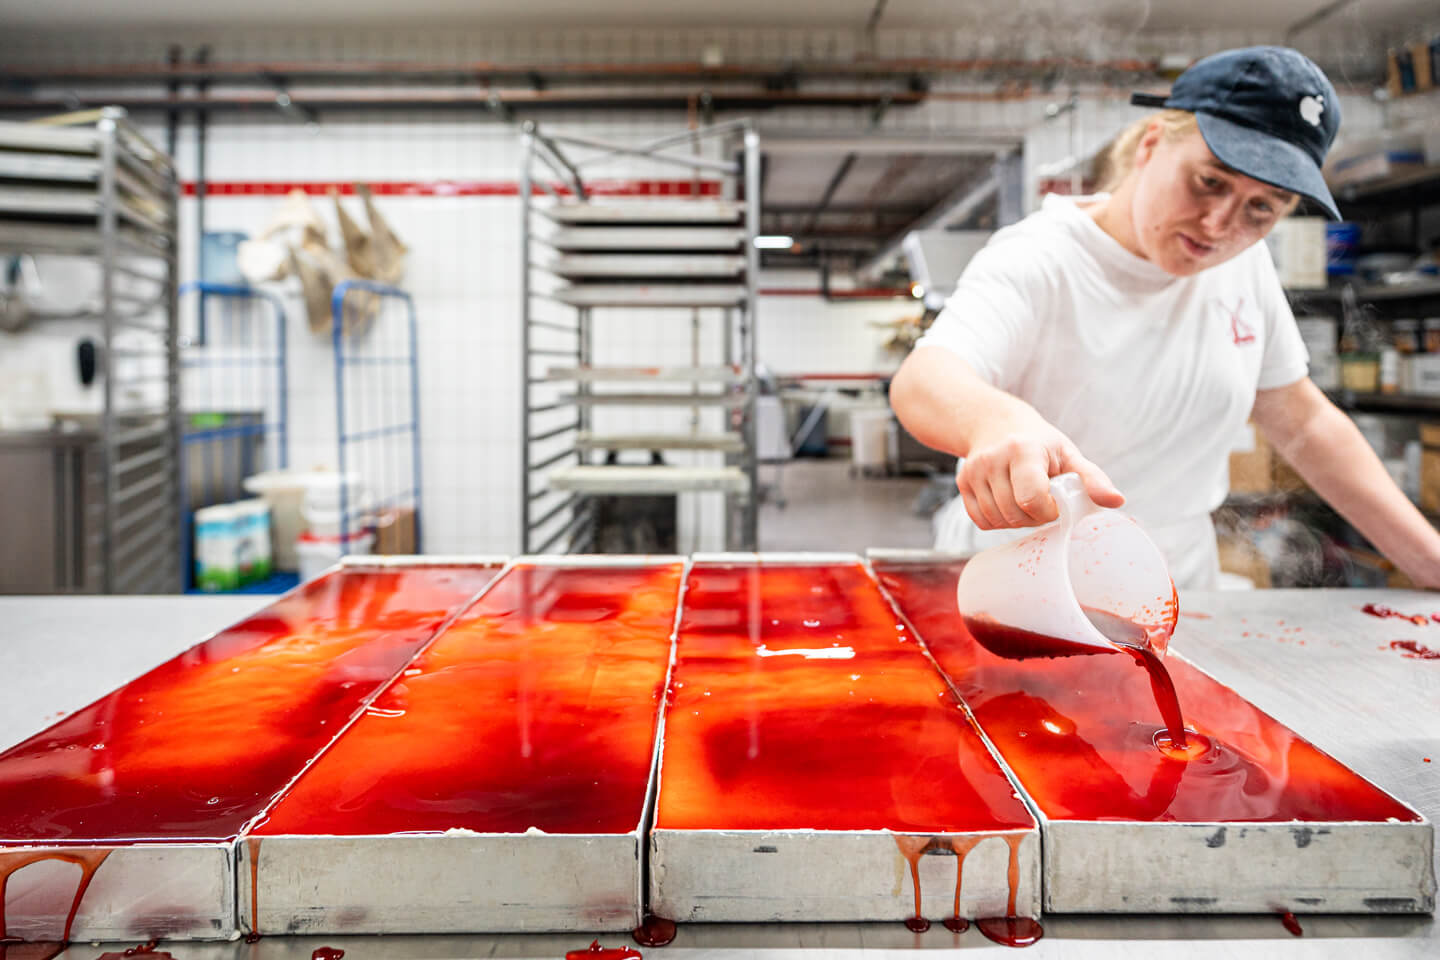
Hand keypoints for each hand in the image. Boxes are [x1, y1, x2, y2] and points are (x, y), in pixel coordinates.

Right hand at [959, 419, 1123, 529]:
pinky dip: (997, 520)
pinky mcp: (962, 483)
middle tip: (1043, 502)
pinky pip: (981, 520)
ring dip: (1016, 520)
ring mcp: (974, 471)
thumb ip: (1092, 478)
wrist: (994, 424)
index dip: (1048, 510)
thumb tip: (1117, 501)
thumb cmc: (1039, 442)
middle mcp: (994, 459)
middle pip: (1015, 514)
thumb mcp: (1068, 454)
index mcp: (1024, 450)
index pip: (1032, 499)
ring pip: (997, 520)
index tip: (1055, 502)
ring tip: (1025, 501)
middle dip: (1034, 517)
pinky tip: (1008, 503)